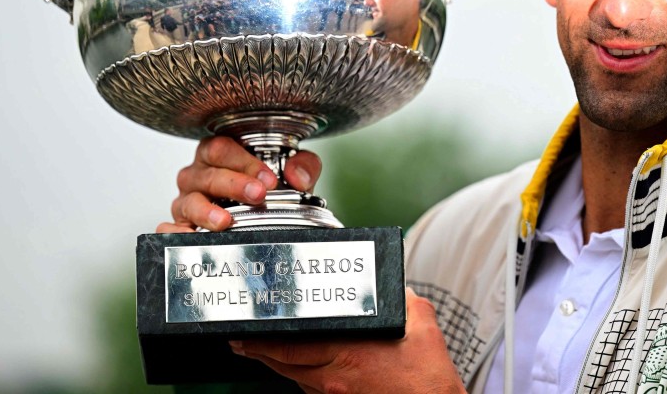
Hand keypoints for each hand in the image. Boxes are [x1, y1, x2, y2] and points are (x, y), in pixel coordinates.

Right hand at [156, 136, 322, 232]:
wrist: (261, 215)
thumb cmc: (266, 187)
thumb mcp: (289, 172)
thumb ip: (302, 165)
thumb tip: (298, 176)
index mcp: (219, 154)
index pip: (223, 149)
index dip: (245, 162)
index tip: (268, 179)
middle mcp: (198, 175)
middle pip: (208, 174)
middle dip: (234, 184)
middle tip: (258, 195)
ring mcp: (186, 201)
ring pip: (189, 201)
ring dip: (207, 211)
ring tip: (225, 221)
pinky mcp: (180, 225)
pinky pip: (168, 228)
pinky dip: (175, 232)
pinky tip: (191, 237)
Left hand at [230, 288, 465, 393]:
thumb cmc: (426, 374)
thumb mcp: (420, 321)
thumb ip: (402, 297)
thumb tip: (395, 284)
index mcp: (349, 349)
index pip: (293, 341)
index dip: (266, 335)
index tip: (249, 325)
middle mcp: (336, 374)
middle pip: (284, 361)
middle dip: (257, 349)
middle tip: (240, 338)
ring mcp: (336, 393)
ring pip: (293, 376)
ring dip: (273, 362)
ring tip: (256, 349)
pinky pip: (310, 388)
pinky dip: (298, 376)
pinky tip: (295, 367)